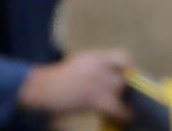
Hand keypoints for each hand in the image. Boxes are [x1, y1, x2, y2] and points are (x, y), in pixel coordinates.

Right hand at [16, 49, 131, 122]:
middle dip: (120, 87)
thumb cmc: (59, 78)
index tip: (124, 75)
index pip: (123, 57)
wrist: (44, 90)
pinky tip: (117, 114)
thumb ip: (97, 65)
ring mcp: (98, 83)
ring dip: (119, 99)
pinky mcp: (98, 100)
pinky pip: (121, 110)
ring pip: (121, 93)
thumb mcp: (79, 63)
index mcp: (93, 57)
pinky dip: (122, 114)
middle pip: (123, 79)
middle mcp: (98, 67)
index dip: (127, 68)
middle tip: (112, 93)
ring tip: (111, 104)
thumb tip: (120, 73)